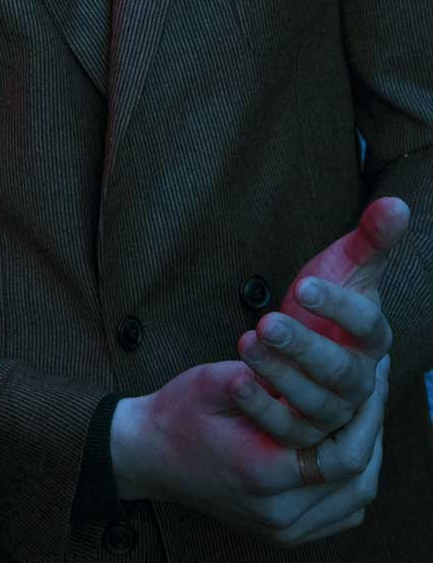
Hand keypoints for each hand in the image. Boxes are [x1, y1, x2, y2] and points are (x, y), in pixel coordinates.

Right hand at [111, 354, 387, 545]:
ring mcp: (282, 529)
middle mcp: (278, 510)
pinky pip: (339, 515)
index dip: (366, 413)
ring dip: (369, 457)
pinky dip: (353, 483)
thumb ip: (265, 375)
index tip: (371, 375)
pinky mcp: (283, 533)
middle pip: (357, 479)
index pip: (342, 451)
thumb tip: (314, 362)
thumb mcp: (214, 379)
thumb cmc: (177, 415)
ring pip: (354, 500)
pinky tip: (349, 448)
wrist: (147, 457)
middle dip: (373, 430)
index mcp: (262, 470)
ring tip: (369, 414)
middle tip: (376, 389)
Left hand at [232, 197, 406, 444]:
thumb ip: (370, 238)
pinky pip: (286, 432)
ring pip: (314, 405)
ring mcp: (331, 409)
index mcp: (372, 338)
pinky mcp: (301, 431)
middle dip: (304, 348)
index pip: (368, 328)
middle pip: (341, 373)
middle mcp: (358, 380)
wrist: (298, 343)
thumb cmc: (323, 299)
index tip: (303, 284)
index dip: (339, 309)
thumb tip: (398, 203)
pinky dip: (262, 408)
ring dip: (279, 375)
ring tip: (247, 342)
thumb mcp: (342, 265)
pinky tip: (237, 380)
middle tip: (268, 323)